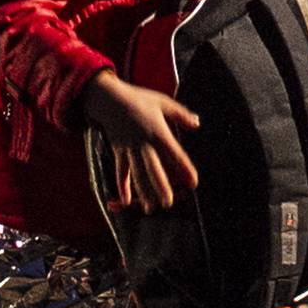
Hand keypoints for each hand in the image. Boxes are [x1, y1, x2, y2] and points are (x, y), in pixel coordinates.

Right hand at [81, 71, 199, 210]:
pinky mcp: (119, 151)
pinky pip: (121, 171)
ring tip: (150, 208)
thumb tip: (197, 123)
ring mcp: (129, 148)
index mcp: (158, 132)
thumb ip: (181, 114)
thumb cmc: (140, 99)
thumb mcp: (163, 102)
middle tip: (168, 203)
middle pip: (153, 168)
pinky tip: (126, 201)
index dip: (184, 169)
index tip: (193, 182)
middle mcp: (144, 142)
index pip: (174, 154)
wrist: (110, 99)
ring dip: (143, 191)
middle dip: (161, 186)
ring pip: (137, 174)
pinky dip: (122, 186)